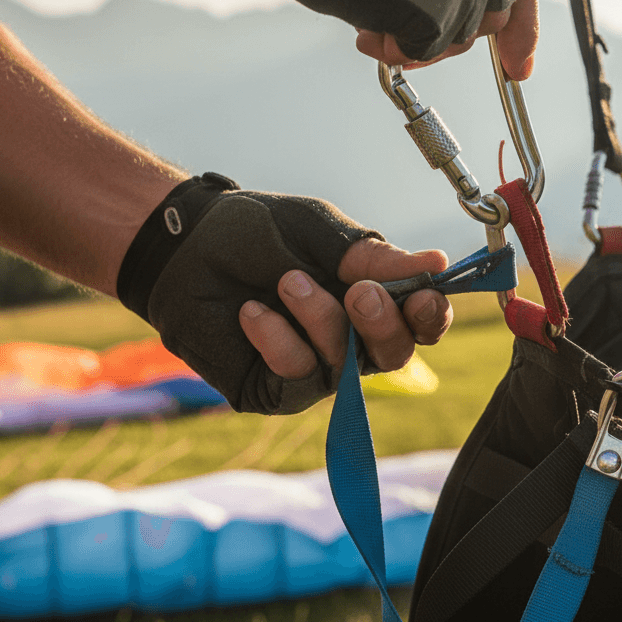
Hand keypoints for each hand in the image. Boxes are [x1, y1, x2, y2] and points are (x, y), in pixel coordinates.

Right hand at [221, 0, 542, 66]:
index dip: (519, 17)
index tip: (516, 61)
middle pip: (494, 4)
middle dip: (453, 30)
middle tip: (409, 42)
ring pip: (464, 31)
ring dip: (421, 41)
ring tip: (373, 25)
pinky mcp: (440, 5)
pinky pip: (431, 46)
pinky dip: (400, 50)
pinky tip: (368, 33)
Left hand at [239, 239, 452, 379]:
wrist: (184, 247)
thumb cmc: (254, 232)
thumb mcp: (320, 233)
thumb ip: (373, 257)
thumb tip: (437, 264)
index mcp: (370, 297)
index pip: (419, 322)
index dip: (429, 316)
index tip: (422, 297)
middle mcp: (350, 339)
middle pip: (394, 354)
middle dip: (382, 324)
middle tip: (357, 291)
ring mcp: (313, 368)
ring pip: (346, 367)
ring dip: (321, 320)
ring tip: (287, 281)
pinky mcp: (274, 390)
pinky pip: (297, 377)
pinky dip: (278, 340)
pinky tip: (252, 312)